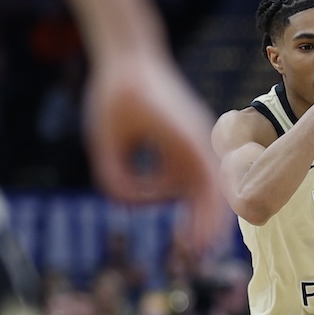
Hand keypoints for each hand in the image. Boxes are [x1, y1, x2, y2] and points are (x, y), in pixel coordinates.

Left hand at [83, 52, 224, 254]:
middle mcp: (198, 143)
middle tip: (194, 256)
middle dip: (205, 225)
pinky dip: (165, 188)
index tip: (196, 246)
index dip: (204, 220)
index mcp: (185, 141)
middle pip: (210, 192)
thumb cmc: (115, 94)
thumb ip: (113, 177)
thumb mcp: (103, 139)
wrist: (131, 58)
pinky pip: (181, 174)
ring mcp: (195, 142)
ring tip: (169, 231)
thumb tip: (125, 204)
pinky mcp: (185, 142)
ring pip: (191, 186)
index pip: (206, 189)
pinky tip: (144, 195)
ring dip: (172, 202)